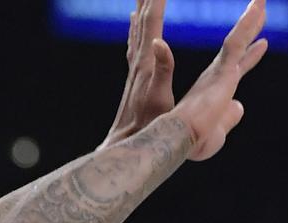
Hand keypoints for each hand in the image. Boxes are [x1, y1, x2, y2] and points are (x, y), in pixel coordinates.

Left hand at [101, 0, 176, 147]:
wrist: (125, 142)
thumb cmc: (146, 125)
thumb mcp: (160, 98)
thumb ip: (162, 69)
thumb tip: (159, 41)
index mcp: (147, 63)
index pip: (152, 22)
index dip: (156, 0)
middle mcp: (138, 61)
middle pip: (142, 20)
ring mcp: (135, 68)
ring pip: (137, 28)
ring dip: (141, 7)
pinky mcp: (135, 76)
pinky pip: (135, 42)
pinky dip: (136, 27)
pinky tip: (135, 22)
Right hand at [170, 0, 268, 160]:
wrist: (180, 138)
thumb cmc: (194, 141)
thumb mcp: (217, 131)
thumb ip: (229, 117)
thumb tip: (240, 106)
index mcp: (216, 90)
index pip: (237, 67)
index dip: (250, 56)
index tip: (263, 43)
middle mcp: (217, 76)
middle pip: (239, 47)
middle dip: (251, 28)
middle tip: (260, 9)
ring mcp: (220, 71)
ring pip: (239, 39)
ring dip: (252, 19)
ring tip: (261, 1)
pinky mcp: (223, 70)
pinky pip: (238, 41)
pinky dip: (248, 24)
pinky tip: (258, 7)